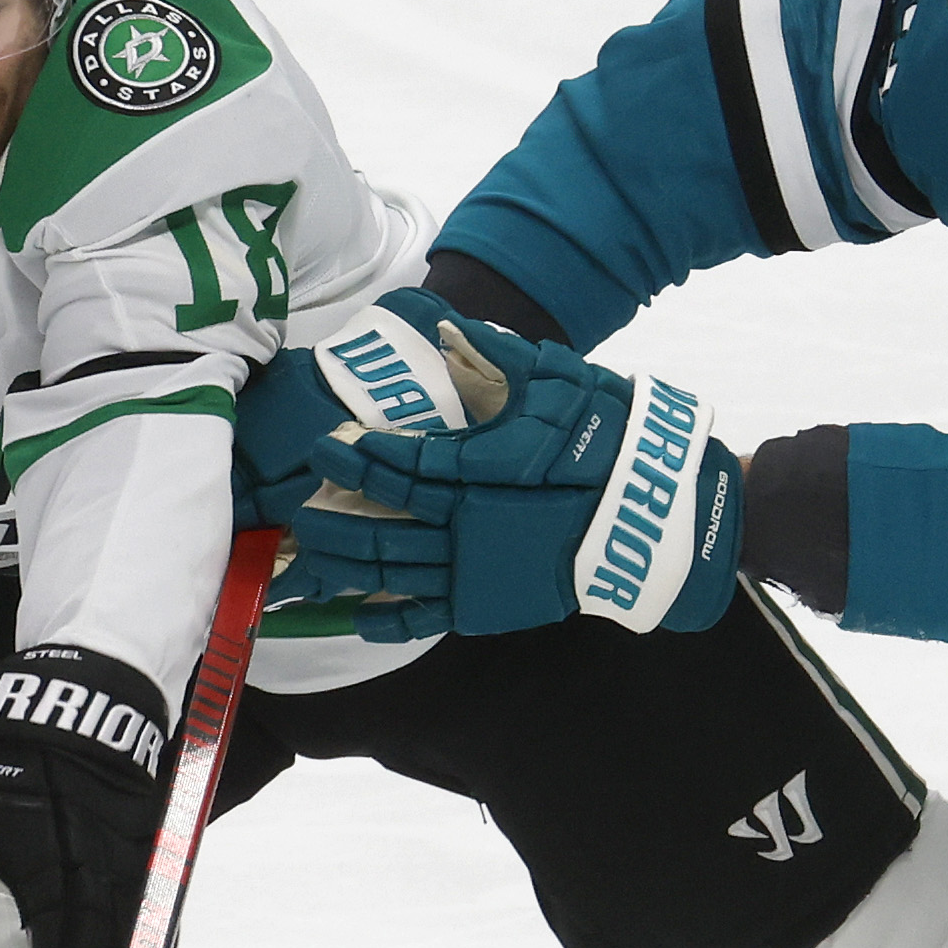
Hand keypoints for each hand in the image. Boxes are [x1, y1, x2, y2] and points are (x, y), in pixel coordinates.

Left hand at [280, 298, 742, 636]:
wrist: (652, 524)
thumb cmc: (609, 449)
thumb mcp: (563, 389)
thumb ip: (504, 361)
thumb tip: (460, 325)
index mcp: (480, 474)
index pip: (405, 463)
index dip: (362, 455)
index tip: (327, 441)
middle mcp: (466, 526)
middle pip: (382, 523)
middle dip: (334, 512)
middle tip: (295, 503)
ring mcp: (474, 571)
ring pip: (392, 572)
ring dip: (345, 564)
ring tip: (305, 553)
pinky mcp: (487, 608)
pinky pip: (425, 618)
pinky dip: (387, 622)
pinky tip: (354, 619)